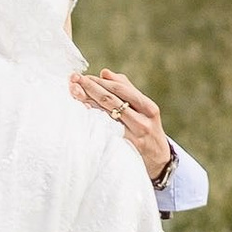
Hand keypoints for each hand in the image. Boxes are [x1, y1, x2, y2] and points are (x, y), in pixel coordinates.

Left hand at [71, 67, 170, 183]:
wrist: (158, 158)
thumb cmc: (146, 127)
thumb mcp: (143, 109)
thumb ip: (126, 89)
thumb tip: (105, 72)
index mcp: (149, 107)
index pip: (121, 89)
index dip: (100, 81)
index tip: (84, 76)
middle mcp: (143, 121)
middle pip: (111, 100)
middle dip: (91, 87)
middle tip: (74, 79)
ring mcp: (133, 135)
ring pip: (106, 114)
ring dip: (87, 101)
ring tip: (74, 91)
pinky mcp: (125, 147)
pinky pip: (105, 130)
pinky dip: (93, 119)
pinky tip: (83, 112)